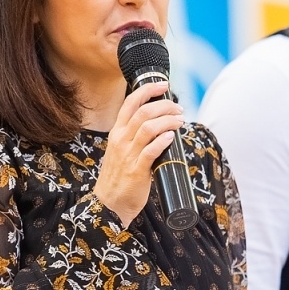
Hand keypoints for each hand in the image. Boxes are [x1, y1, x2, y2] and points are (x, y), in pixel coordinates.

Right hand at [92, 80, 182, 226]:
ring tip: (180, 121)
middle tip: (179, 109)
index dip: (148, 90)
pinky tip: (172, 137)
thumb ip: (135, 136)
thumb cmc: (119, 176)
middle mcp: (121, 140)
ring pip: (149, 128)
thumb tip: (160, 123)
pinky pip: (151, 150)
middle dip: (165, 106)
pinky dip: (163, 141)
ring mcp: (128, 155)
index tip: (163, 86)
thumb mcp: (121, 150)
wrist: (108, 204)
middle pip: (144, 112)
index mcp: (117, 132)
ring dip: (168, 121)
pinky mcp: (137, 170)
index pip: (130, 103)